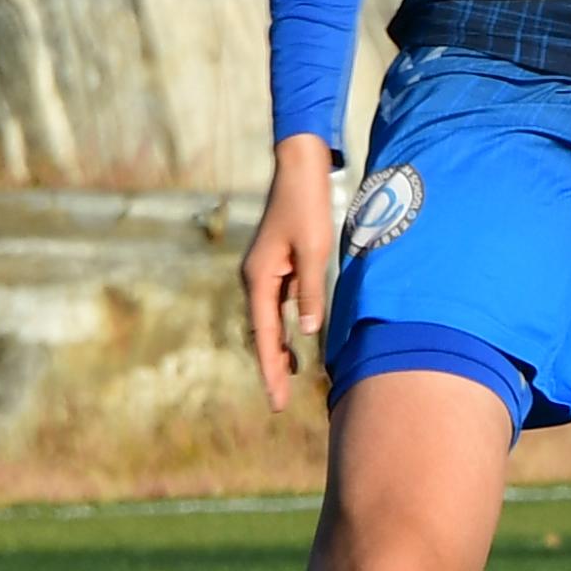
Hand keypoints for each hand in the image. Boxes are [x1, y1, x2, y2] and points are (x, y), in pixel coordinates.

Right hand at [244, 133, 341, 407]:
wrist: (300, 167)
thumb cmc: (308, 207)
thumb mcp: (315, 251)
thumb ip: (311, 292)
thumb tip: (308, 331)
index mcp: (259, 278)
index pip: (265, 334)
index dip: (271, 369)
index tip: (277, 400)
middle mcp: (255, 277)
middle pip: (261, 332)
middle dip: (271, 366)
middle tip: (280, 402)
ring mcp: (264, 271)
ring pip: (268, 320)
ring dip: (277, 348)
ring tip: (289, 379)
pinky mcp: (275, 264)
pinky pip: (276, 305)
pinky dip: (284, 327)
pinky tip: (297, 340)